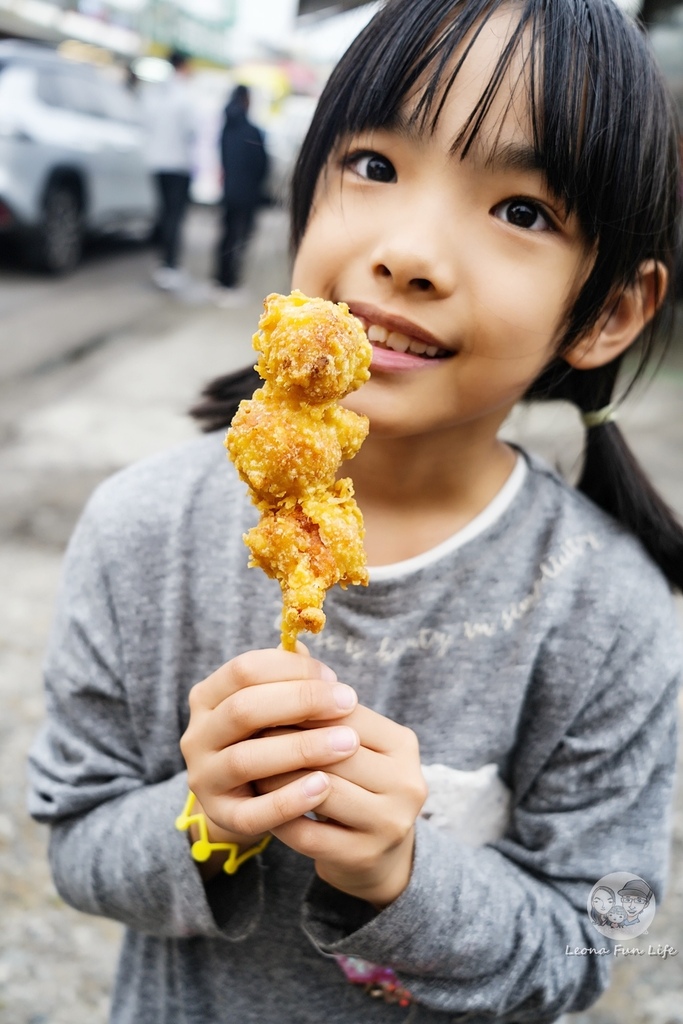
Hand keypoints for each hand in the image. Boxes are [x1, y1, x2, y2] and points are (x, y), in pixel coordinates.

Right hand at [179, 649, 359, 847]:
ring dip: (302, 749)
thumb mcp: (270, 705)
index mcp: (207, 698)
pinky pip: (254, 812)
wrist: (245, 798)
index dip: (291, 669)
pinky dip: (290, 799)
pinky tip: (325, 786)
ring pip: (246, 759)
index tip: (334, 677)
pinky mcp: (222, 817)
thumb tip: (304, 647)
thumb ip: (286, 678)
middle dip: (301, 702)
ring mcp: (204, 779)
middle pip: (244, 710)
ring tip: (348, 743)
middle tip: (349, 703)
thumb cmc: (267, 737)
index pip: (243, 670)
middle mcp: (196, 736)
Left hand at [255, 705, 427, 907]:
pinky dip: (279, 815)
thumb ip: (327, 711)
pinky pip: (307, 833)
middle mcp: (405, 783)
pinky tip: (259, 803)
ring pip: (321, 791)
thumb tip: (284, 663)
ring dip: (279, 777)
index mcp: (403, 745)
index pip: (347, 715)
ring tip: (251, 766)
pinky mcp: (362, 856)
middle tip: (248, 733)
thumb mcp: (355, 745)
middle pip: (335, 752)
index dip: (303, 707)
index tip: (264, 702)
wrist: (381, 855)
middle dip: (287, 741)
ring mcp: (388, 823)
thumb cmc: (358, 784)